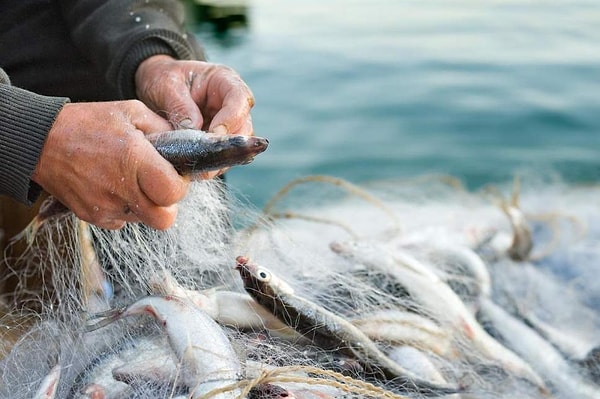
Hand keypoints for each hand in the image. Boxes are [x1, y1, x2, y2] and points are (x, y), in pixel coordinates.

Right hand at [31, 100, 188, 229]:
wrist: (39, 140)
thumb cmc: (87, 123)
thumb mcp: (130, 111)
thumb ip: (163, 129)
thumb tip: (185, 144)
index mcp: (134, 160)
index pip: (174, 193)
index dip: (180, 186)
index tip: (173, 174)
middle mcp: (121, 188)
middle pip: (164, 219)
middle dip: (167, 204)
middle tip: (159, 185)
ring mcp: (105, 207)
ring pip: (144, 220)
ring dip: (146, 205)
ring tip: (132, 180)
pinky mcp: (91, 216)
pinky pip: (121, 221)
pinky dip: (125, 208)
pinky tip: (114, 186)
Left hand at [134, 55, 254, 177]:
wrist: (155, 87)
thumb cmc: (163, 78)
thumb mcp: (166, 85)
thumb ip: (180, 106)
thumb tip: (193, 132)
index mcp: (224, 81)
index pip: (240, 100)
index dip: (231, 119)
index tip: (213, 135)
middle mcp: (232, 103)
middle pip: (244, 127)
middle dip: (228, 145)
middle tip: (207, 159)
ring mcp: (228, 124)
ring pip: (237, 146)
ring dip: (221, 159)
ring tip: (200, 169)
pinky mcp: (219, 141)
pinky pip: (223, 156)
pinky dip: (212, 165)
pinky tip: (197, 170)